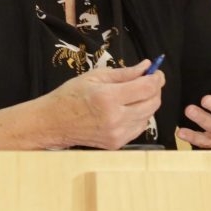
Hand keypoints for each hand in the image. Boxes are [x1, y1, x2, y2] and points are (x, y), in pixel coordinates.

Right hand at [0, 59, 163, 149]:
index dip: (156, 78)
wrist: (54, 123)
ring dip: (148, 103)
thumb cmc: (70, 96)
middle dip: (155, 89)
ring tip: (135, 94)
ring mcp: (117, 134)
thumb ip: (124, 73)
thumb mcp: (95, 76)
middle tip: (149, 80)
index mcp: (108, 98)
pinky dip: (140, 116)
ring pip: (148, 116)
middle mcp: (115, 118)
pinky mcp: (117, 143)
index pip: (146, 88)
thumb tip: (145, 67)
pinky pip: (139, 127)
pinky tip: (128, 109)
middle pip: (152, 103)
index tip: (156, 72)